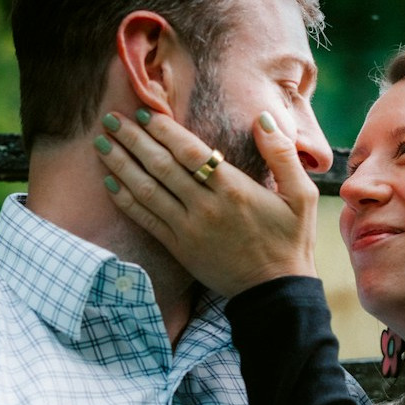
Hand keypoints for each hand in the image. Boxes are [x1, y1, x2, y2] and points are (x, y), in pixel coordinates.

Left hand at [94, 107, 319, 296]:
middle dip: (133, 140)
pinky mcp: (179, 248)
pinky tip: (110, 182)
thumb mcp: (301, 196)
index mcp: (233, 189)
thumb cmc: (290, 241)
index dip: (164, 130)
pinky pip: (146, 220)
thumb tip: (263, 118)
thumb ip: (281, 154)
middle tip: (112, 119)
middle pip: (161, 166)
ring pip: (147, 190)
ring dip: (121, 164)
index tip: (145, 112)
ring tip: (102, 143)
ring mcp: (188, 229)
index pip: (190, 152)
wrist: (276, 292)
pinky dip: (125, 200)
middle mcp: (205, 207)